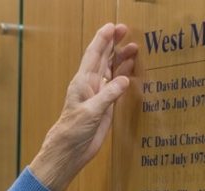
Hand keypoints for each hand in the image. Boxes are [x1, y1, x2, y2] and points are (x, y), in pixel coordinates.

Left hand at [28, 23, 137, 190]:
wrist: (69, 151)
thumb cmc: (73, 130)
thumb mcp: (90, 112)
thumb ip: (107, 95)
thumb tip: (124, 80)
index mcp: (82, 82)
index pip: (93, 55)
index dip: (102, 40)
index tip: (113, 27)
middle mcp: (90, 85)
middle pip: (103, 59)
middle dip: (113, 43)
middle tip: (126, 30)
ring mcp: (98, 95)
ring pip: (110, 71)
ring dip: (121, 58)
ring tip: (135, 47)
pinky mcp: (105, 106)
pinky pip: (116, 87)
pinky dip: (124, 76)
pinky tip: (131, 69)